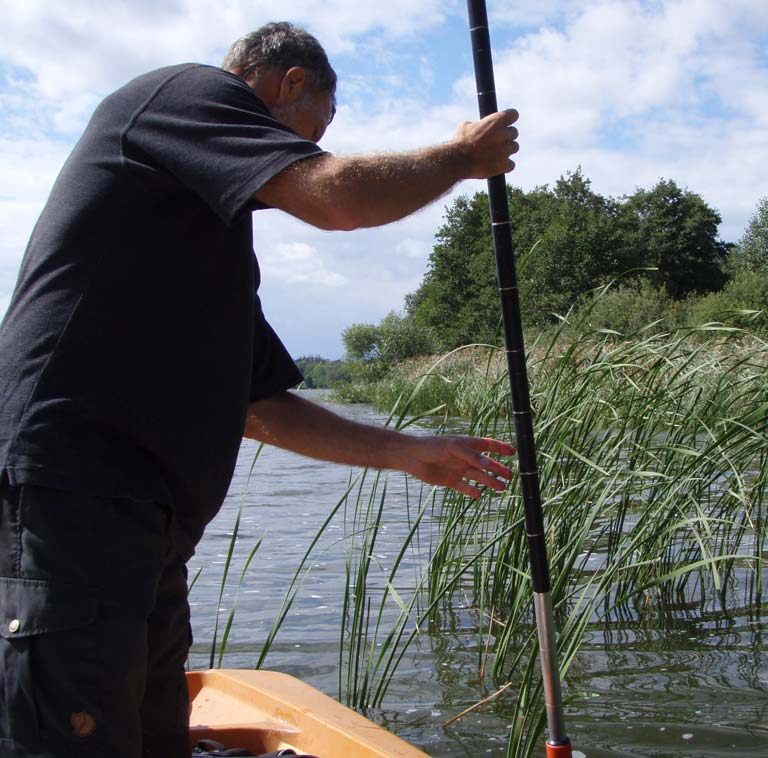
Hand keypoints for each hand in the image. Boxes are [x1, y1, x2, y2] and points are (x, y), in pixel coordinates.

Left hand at [399, 435, 515, 498]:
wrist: (412, 457)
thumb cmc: (432, 446)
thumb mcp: (454, 448)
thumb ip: (472, 456)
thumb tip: (490, 465)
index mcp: (466, 445)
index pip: (487, 445)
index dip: (500, 447)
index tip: (513, 452)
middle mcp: (464, 457)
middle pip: (486, 464)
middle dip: (498, 469)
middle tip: (511, 475)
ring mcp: (457, 469)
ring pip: (478, 476)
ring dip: (489, 481)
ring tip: (501, 488)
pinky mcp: (449, 480)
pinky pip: (464, 487)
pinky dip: (471, 491)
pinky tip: (479, 495)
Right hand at [452, 109, 518, 178]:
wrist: (458, 161)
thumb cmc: (459, 143)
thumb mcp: (466, 126)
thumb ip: (477, 124)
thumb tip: (476, 126)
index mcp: (496, 121)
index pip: (514, 114)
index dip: (509, 119)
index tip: (505, 123)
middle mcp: (504, 134)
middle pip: (514, 133)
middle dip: (506, 136)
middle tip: (495, 142)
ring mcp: (506, 150)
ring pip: (514, 147)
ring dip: (507, 150)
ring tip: (495, 154)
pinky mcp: (504, 165)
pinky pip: (511, 164)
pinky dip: (505, 165)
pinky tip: (496, 165)